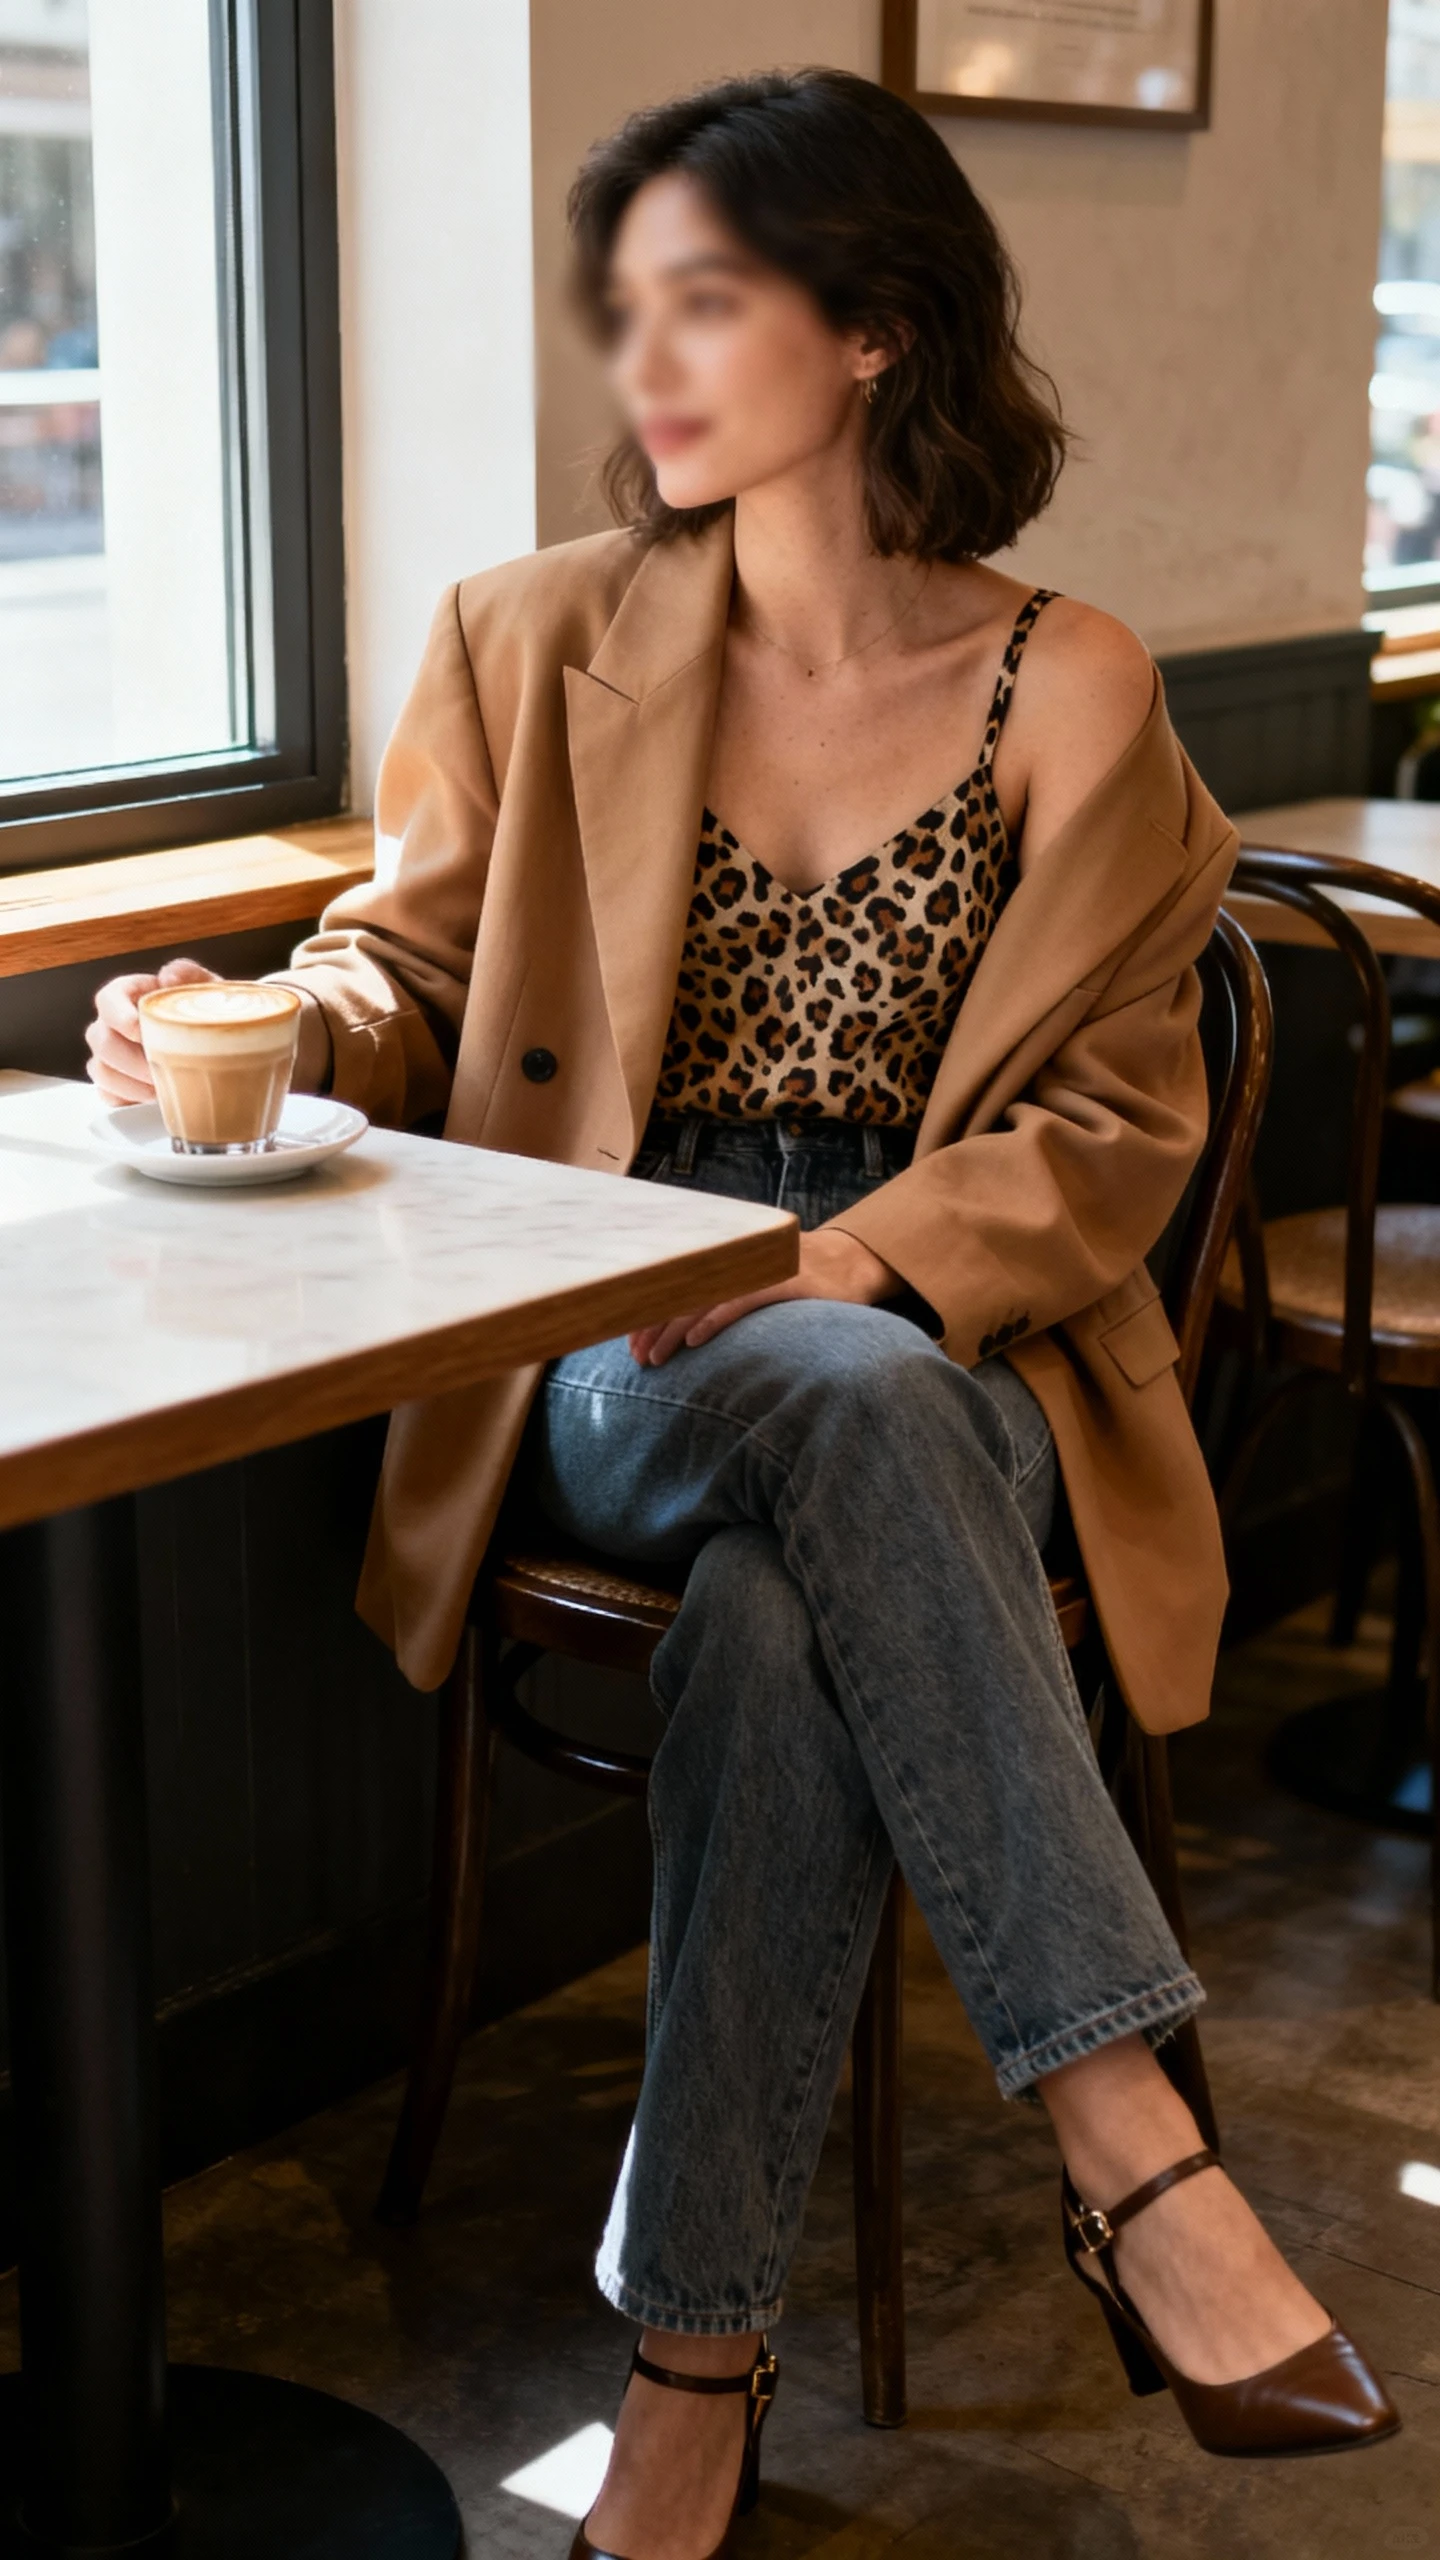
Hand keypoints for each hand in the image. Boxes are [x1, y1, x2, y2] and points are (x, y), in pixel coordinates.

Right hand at [85, 956, 219, 1104]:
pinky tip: (154, 1099)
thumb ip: (190, 975)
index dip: (118, 1016)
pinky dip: (128, 1099)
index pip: (107, 1000)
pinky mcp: (118, 1084)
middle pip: (99, 1039)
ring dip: (129, 1083)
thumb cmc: (208, 1013)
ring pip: (100, 1069)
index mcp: (130, 995)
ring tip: (161, 1090)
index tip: (139, 1030)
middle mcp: (114, 1025)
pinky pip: (107, 1094)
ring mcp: (112, 1055)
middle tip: (158, 1071)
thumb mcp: (207, 989)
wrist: (224, 1044)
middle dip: (128, 1060)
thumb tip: (169, 976)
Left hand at [628, 1226, 899, 1366]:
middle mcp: (734, 1263)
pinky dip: (713, 1321)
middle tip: (636, 1358)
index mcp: (725, 1263)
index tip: (631, 1343)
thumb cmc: (801, 1280)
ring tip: (654, 1357)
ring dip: (672, 1331)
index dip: (649, 1315)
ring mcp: (757, 1272)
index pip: (675, 1288)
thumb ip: (726, 1297)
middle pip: (681, 1295)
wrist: (851, 1261)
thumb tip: (685, 1328)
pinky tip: (693, 1341)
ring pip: (701, 1301)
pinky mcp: (781, 1283)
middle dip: (652, 1327)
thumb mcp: (758, 1282)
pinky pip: (740, 1302)